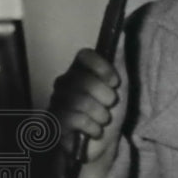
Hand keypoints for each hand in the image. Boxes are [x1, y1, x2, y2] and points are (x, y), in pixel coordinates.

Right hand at [49, 42, 127, 177]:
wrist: (104, 144)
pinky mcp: (55, 122)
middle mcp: (65, 83)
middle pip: (84, 80)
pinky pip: (73, 119)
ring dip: (100, 114)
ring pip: (80, 101)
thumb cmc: (111, 112)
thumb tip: (122, 33)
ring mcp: (58, 102)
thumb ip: (119, 60)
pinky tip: (95, 131)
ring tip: (103, 120)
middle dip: (105, 97)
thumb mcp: (122, 86)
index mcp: (80, 71)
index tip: (116, 82)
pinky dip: (91, 127)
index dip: (102, 67)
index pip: (85, 55)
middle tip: (110, 106)